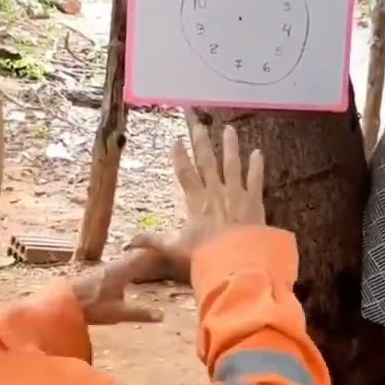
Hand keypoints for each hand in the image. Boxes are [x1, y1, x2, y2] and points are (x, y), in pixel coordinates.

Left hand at [69, 256, 163, 324]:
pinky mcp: (97, 273)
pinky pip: (118, 265)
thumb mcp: (118, 313)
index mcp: (122, 271)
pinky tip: (126, 273)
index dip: (155, 255)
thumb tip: (163, 316)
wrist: (64, 300)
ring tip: (148, 261)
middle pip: (134, 257)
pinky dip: (127, 266)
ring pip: (125, 261)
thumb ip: (141, 314)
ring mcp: (104, 268)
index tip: (168, 251)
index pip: (143, 259)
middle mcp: (114, 265)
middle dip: (147, 256)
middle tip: (162, 255)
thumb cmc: (92, 306)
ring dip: (136, 260)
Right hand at [124, 122, 265, 281]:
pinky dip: (256, 165)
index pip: (185, 173)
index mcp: (196, 201)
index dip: (180, 156)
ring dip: (230, 146)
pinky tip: (257, 152)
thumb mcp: (175, 248)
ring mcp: (236, 193)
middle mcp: (215, 191)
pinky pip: (255, 179)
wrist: (238, 261)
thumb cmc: (205, 255)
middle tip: (198, 124)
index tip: (176, 140)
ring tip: (229, 129)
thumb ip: (153, 241)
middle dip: (201, 141)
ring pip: (232, 164)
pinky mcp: (254, 200)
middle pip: (207, 161)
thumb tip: (127, 243)